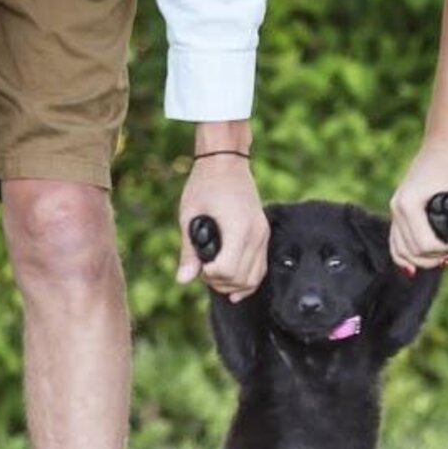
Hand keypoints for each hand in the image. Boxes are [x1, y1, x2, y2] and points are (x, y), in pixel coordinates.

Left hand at [176, 154, 267, 301]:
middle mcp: (256, 234)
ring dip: (233, 285)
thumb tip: (183, 280)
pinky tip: (233, 287)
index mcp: (238, 227)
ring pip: (253, 278)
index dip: (210, 275)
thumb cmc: (204, 184)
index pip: (227, 270)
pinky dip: (247, 280)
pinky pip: (260, 268)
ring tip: (215, 276)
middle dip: (220, 282)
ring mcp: (263, 235)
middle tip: (203, 271)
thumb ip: (188, 251)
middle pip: (241, 278)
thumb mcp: (189, 216)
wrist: (226, 162)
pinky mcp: (264, 235)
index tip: (200, 266)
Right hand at [390, 142, 447, 272]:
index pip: (424, 244)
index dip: (443, 252)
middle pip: (411, 251)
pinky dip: (404, 257)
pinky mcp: (397, 212)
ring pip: (399, 250)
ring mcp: (394, 210)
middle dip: (432, 259)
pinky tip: (414, 269)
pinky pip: (395, 242)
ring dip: (419, 261)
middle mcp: (397, 208)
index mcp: (410, 204)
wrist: (442, 148)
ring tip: (440, 259)